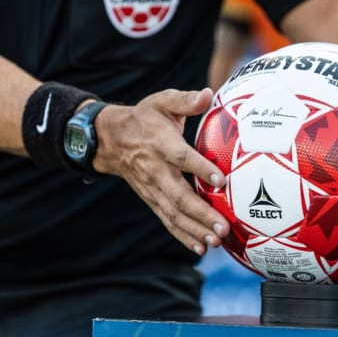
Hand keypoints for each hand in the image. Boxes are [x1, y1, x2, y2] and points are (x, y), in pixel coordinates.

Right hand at [93, 88, 229, 254]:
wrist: (110, 140)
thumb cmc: (144, 118)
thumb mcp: (161, 102)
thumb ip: (185, 100)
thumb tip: (209, 94)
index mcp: (161, 144)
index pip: (181, 157)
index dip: (201, 169)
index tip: (221, 180)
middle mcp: (156, 170)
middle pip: (179, 195)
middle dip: (201, 213)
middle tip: (223, 227)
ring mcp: (152, 189)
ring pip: (173, 213)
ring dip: (195, 229)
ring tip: (217, 240)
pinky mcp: (152, 199)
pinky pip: (167, 220)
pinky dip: (183, 235)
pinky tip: (200, 247)